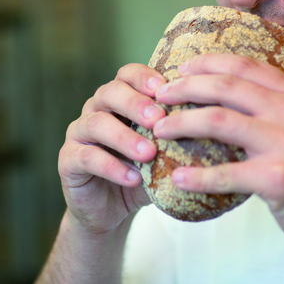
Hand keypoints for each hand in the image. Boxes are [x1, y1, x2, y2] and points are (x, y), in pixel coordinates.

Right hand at [58, 63, 166, 235]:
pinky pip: (87, 157)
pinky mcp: (68, 160)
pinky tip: (133, 178)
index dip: (144, 77)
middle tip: (158, 118)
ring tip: (148, 153)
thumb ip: (178, 136)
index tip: (165, 88)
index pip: (127, 74)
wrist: (111, 210)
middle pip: (109, 92)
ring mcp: (78, 133)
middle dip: (135, 103)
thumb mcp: (162, 152)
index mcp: (119, 99)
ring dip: (124, 137)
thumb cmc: (141, 172)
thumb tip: (215, 126)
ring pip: (96, 123)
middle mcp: (96, 109)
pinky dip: (111, 167)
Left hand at [151, 53, 283, 254]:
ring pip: (219, 121)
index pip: (245, 66)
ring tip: (159, 130)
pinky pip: (226, 174)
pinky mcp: (278, 179)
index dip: (208, 63)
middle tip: (160, 95)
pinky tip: (178, 179)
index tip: (182, 68)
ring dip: (181, 124)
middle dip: (185, 88)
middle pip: (225, 87)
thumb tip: (228, 96)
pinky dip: (197, 177)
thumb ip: (274, 109)